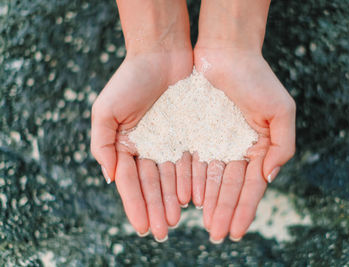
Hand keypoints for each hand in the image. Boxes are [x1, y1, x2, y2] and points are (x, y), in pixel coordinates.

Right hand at [91, 50, 192, 240]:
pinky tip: (193, 197)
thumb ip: (102, 145)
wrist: (162, 54)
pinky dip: (191, 180)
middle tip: (161, 232)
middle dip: (155, 208)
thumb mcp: (106, 111)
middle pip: (152, 184)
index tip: (141, 227)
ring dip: (172, 200)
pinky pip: (191, 161)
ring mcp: (170, 142)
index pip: (130, 181)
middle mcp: (149, 148)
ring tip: (177, 220)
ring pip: (172, 177)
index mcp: (126, 145)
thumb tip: (110, 178)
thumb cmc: (130, 80)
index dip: (135, 204)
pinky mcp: (190, 134)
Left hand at [193, 47, 295, 241]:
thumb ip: (282, 146)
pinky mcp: (193, 133)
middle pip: (228, 186)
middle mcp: (234, 148)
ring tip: (204, 224)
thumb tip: (268, 177)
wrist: (225, 51)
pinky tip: (188, 199)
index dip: (245, 208)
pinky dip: (191, 181)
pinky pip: (191, 162)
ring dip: (208, 203)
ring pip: (209, 179)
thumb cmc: (256, 78)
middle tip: (217, 235)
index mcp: (257, 147)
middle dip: (224, 211)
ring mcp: (213, 142)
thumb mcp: (280, 111)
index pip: (251, 184)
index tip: (237, 231)